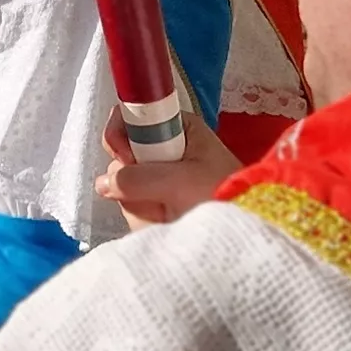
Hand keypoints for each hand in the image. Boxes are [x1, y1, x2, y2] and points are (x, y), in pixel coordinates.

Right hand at [97, 113, 235, 225]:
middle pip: (121, 160)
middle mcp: (165, 151)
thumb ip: (137, 178)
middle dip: (133, 182)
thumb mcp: (181, 181)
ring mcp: (161, 180)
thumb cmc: (223, 195)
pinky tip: (168, 224)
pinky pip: (134, 211)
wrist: (247, 231)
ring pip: (124, 189)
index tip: (127, 157)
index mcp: (177, 128)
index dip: (121, 138)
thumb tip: (104, 183)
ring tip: (170, 214)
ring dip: (143, 206)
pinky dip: (147, 220)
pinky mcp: (159, 205)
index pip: (129, 119)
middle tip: (158, 194)